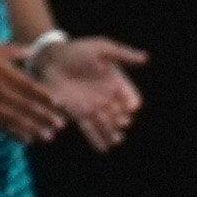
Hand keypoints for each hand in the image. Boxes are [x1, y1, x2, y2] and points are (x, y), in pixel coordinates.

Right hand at [0, 42, 71, 142]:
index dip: (45, 96)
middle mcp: (0, 91)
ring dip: (34, 129)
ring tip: (48, 137)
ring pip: (16, 119)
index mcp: (4, 73)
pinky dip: (15, 134)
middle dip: (44, 116)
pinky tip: (27, 139)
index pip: (29, 86)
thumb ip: (13, 51)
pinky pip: (2, 127)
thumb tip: (33, 50)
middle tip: (60, 125)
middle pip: (26, 106)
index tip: (59, 104)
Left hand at [39, 35, 146, 149]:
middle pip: (118, 112)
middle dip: (120, 119)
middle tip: (122, 123)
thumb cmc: (77, 50)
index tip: (131, 107)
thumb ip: (123, 54)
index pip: (128, 96)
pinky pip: (89, 129)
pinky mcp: (78, 113)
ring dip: (110, 132)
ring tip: (116, 140)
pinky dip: (96, 139)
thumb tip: (145, 58)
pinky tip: (103, 148)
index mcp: (114, 82)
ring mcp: (92, 106)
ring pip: (105, 123)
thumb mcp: (102, 48)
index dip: (131, 102)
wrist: (51, 58)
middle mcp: (106, 96)